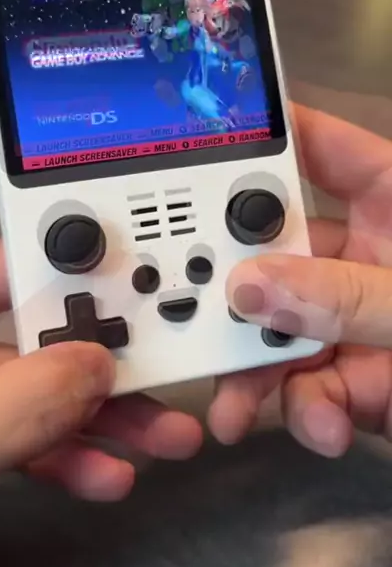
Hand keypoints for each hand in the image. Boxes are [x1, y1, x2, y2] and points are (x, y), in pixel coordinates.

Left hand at [0, 121, 201, 562]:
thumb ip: (13, 410)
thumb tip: (99, 370)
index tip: (72, 135)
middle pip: (16, 278)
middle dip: (92, 304)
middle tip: (162, 302)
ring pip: (34, 359)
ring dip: (98, 394)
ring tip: (162, 421)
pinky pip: (24, 419)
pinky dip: (67, 445)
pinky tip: (109, 471)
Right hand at [208, 105, 391, 457]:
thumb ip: (349, 296)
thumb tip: (253, 285)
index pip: (323, 149)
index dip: (264, 137)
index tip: (197, 140)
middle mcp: (368, 254)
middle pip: (279, 250)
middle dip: (238, 285)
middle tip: (199, 305)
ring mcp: (361, 319)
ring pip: (282, 326)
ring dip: (256, 368)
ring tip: (238, 408)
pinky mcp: (363, 379)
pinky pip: (311, 386)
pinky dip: (307, 411)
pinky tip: (321, 429)